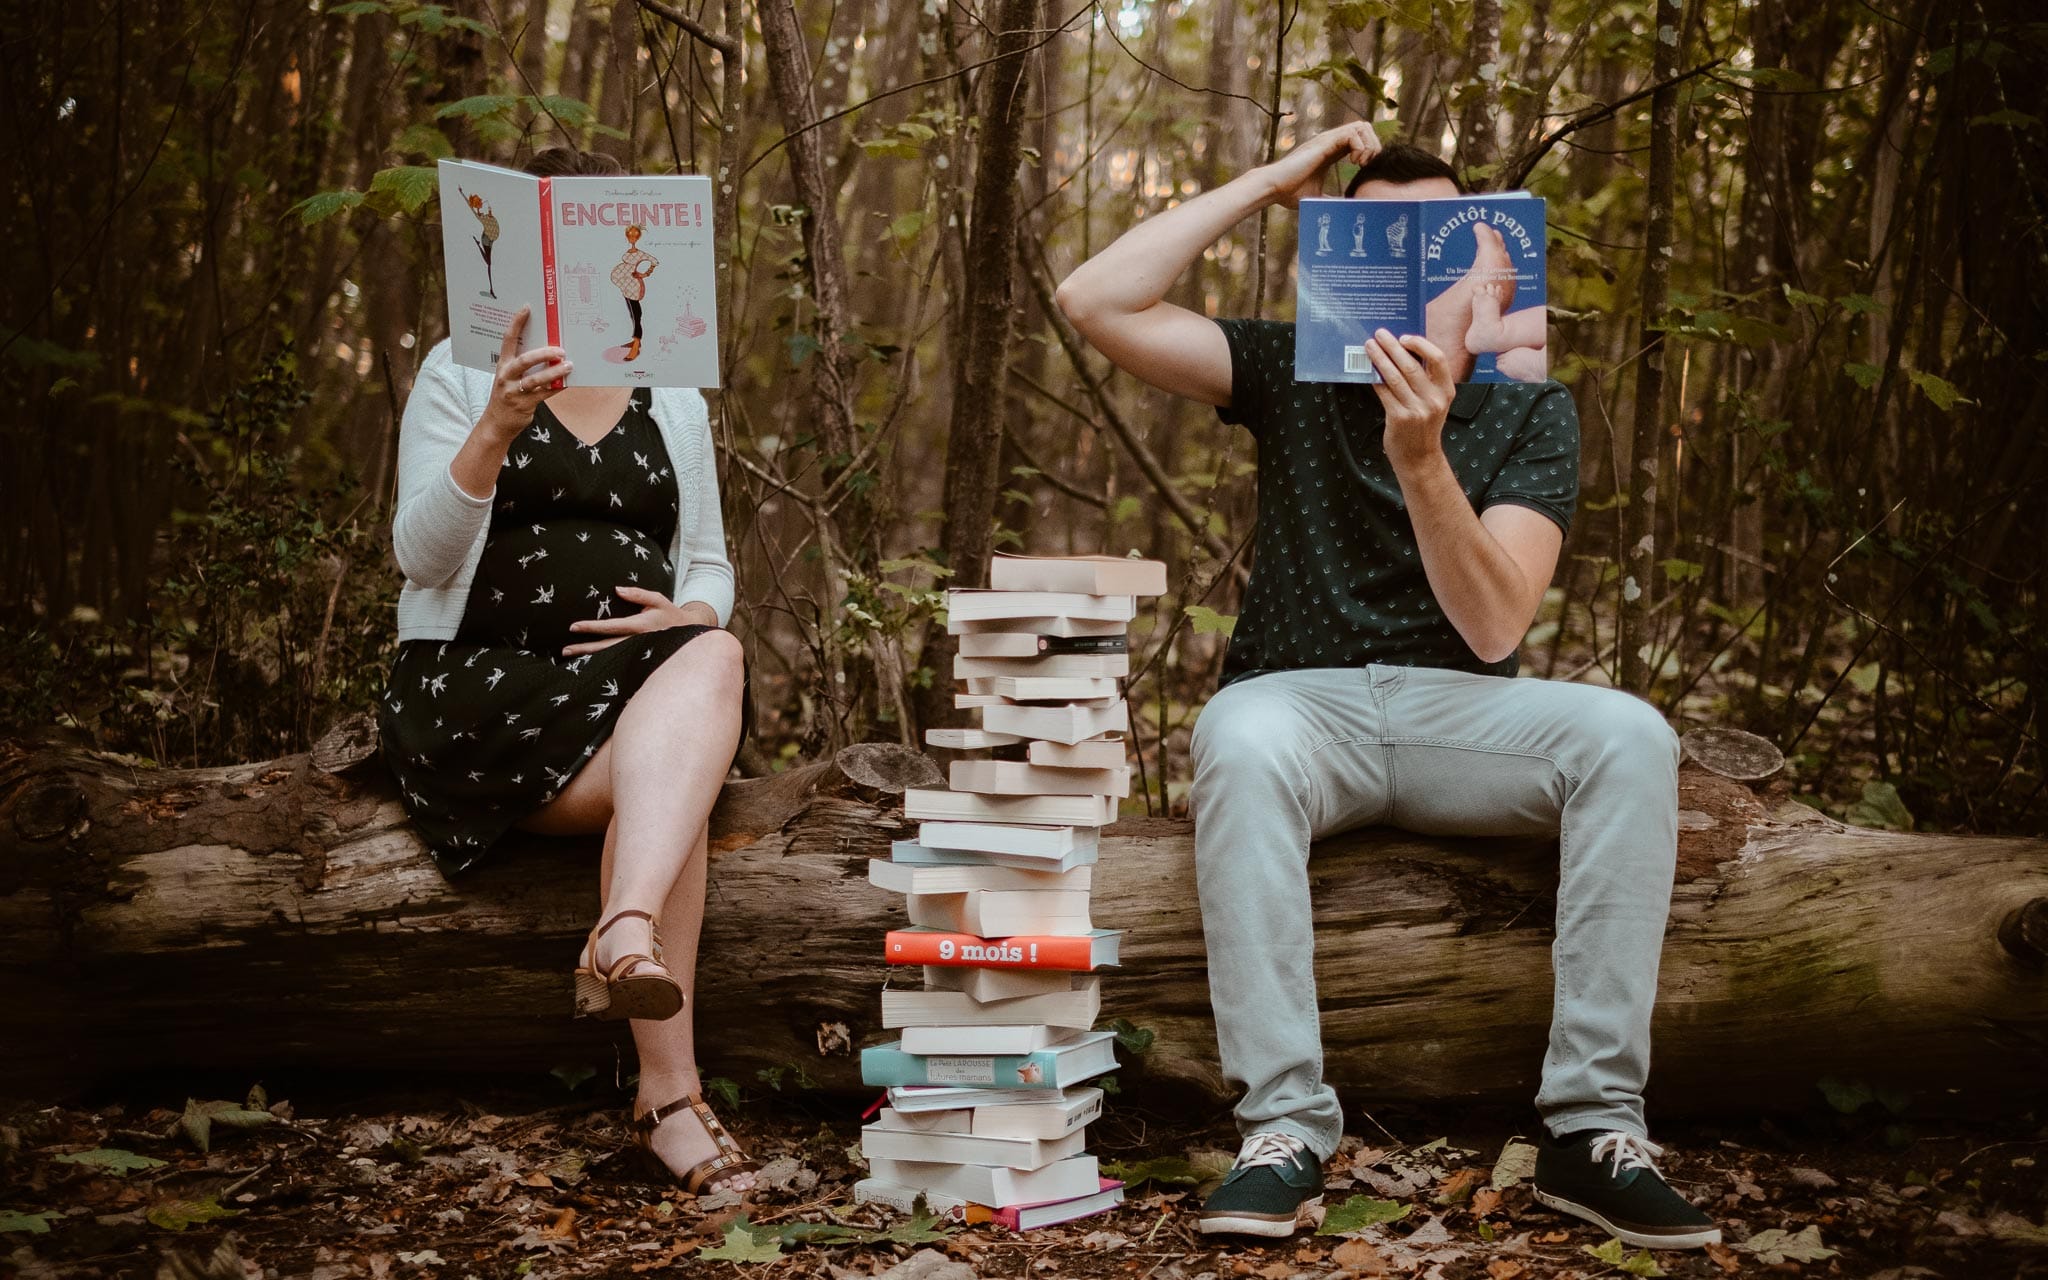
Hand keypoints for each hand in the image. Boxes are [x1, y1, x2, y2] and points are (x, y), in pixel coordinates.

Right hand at [480, 307, 571, 440]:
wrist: (496, 424)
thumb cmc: (507, 395)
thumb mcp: (508, 377)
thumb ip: (522, 364)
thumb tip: (546, 349)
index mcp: (502, 365)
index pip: (507, 340)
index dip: (516, 323)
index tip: (527, 309)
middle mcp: (506, 376)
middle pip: (525, 360)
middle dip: (544, 353)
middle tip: (560, 349)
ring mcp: (514, 391)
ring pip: (537, 379)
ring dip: (555, 372)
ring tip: (569, 365)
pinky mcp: (524, 405)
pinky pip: (545, 394)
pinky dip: (558, 387)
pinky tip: (568, 382)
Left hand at [563, 587, 717, 655]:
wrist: (691, 635)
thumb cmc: (671, 615)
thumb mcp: (658, 600)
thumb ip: (638, 594)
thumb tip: (617, 589)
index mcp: (640, 626)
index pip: (611, 627)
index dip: (592, 627)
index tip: (574, 627)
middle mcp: (637, 642)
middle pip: (606, 647)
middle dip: (584, 649)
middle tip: (565, 650)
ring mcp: (637, 652)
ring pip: (609, 657)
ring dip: (590, 658)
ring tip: (571, 658)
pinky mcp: (638, 658)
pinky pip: (617, 661)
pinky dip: (602, 662)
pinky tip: (589, 664)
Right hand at [1259, 122, 1382, 209]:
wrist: (1274, 188)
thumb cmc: (1289, 193)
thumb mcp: (1318, 198)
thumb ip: (1332, 201)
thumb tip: (1344, 213)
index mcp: (1331, 153)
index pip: (1359, 141)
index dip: (1369, 152)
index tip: (1365, 170)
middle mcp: (1331, 143)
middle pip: (1364, 129)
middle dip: (1373, 145)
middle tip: (1366, 165)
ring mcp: (1328, 140)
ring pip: (1361, 126)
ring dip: (1367, 144)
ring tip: (1360, 163)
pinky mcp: (1324, 142)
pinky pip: (1352, 132)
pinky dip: (1359, 146)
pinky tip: (1354, 162)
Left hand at [1365, 328, 1456, 473]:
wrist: (1419, 458)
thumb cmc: (1424, 427)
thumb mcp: (1434, 402)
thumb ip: (1425, 381)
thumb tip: (1403, 352)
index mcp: (1446, 391)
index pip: (1438, 359)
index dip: (1420, 344)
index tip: (1404, 337)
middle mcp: (1433, 399)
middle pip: (1412, 365)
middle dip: (1392, 346)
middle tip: (1379, 334)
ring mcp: (1417, 409)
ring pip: (1395, 376)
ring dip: (1379, 358)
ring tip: (1369, 347)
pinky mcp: (1399, 418)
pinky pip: (1384, 392)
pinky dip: (1375, 378)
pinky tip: (1368, 369)